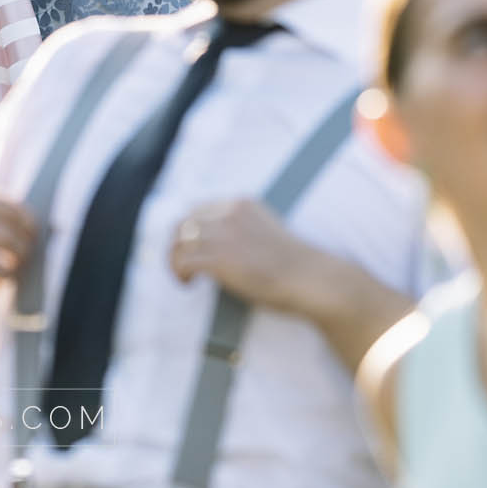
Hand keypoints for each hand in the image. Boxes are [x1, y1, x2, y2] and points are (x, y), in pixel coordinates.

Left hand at [170, 199, 328, 312]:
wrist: (312, 279)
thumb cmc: (296, 265)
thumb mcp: (266, 231)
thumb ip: (243, 229)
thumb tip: (218, 244)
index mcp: (241, 204)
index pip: (199, 208)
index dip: (191, 230)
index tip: (192, 247)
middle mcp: (229, 214)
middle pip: (184, 222)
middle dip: (177, 243)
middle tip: (181, 264)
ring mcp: (224, 236)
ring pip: (179, 241)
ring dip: (174, 259)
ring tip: (182, 276)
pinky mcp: (220, 259)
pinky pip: (183, 261)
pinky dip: (179, 273)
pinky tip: (187, 283)